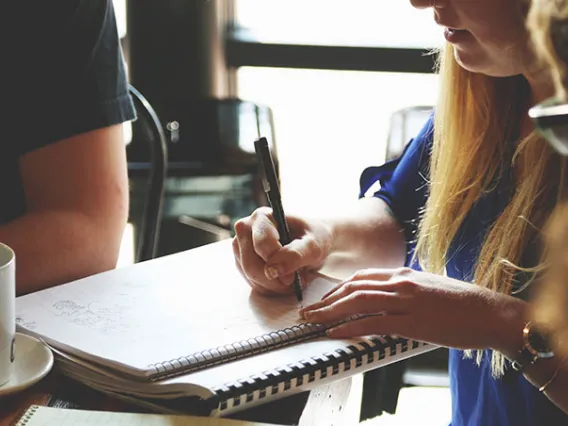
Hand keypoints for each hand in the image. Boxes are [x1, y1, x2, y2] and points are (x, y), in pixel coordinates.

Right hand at [233, 207, 332, 295]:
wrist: (313, 242)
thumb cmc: (314, 238)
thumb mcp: (314, 245)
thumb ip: (295, 255)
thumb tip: (272, 270)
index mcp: (262, 217)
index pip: (261, 245)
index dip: (277, 263)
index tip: (294, 276)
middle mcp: (246, 228)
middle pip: (251, 264)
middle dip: (274, 279)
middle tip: (294, 281)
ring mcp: (241, 246)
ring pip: (250, 276)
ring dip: (273, 285)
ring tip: (292, 279)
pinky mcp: (242, 261)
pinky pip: (251, 282)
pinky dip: (269, 288)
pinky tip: (283, 281)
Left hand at [300, 268, 525, 349]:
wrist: (491, 312)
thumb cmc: (463, 304)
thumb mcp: (429, 288)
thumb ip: (406, 290)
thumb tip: (389, 300)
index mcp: (404, 274)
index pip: (362, 277)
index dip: (338, 288)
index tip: (325, 299)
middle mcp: (401, 282)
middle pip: (353, 287)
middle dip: (326, 299)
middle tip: (308, 310)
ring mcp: (405, 300)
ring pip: (357, 302)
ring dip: (330, 312)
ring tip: (312, 320)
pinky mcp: (412, 321)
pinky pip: (373, 323)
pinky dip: (350, 327)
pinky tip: (335, 333)